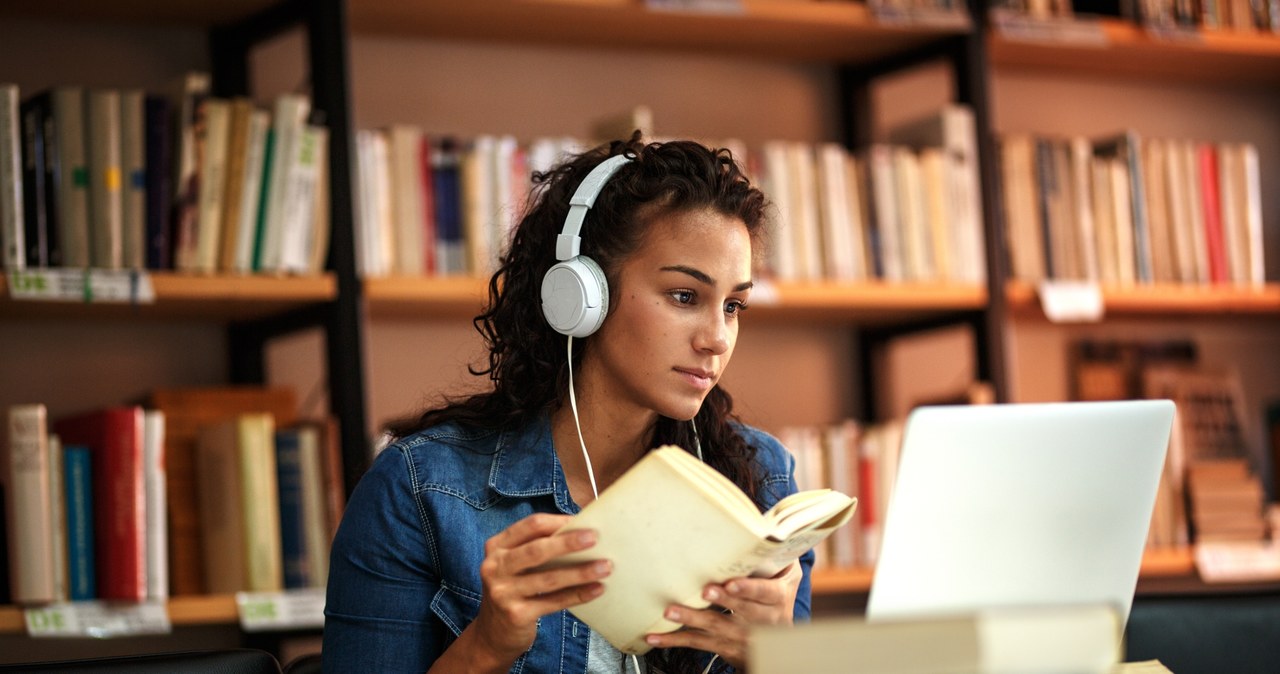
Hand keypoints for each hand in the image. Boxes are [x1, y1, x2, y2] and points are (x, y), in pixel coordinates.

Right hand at [469, 513, 611, 661]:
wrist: (493, 634)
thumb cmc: (514, 589)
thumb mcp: (515, 564)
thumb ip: (537, 547)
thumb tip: (582, 532)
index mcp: (497, 546)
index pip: (531, 526)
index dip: (558, 522)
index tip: (584, 521)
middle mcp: (495, 567)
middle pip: (537, 550)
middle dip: (568, 543)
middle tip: (595, 538)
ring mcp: (503, 592)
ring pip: (548, 578)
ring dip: (580, 572)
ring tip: (605, 567)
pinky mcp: (516, 615)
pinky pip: (553, 602)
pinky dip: (577, 595)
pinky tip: (597, 589)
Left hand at [644, 561, 801, 668]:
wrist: (781, 644)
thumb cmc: (777, 596)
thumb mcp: (787, 576)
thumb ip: (777, 554)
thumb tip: (764, 525)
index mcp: (777, 598)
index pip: (764, 592)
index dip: (748, 589)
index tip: (731, 583)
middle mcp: (762, 620)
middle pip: (741, 611)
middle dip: (722, 601)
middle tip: (704, 591)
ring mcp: (742, 636)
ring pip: (716, 628)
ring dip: (692, 620)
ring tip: (671, 612)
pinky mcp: (725, 647)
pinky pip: (699, 643)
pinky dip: (675, 641)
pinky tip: (656, 638)